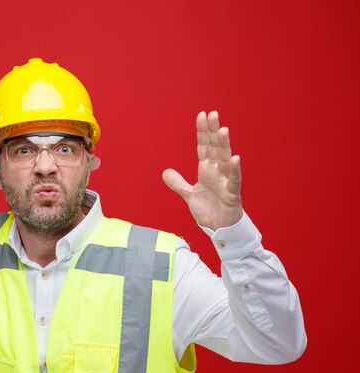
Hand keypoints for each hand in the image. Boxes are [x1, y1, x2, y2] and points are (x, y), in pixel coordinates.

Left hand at [162, 111, 241, 230]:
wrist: (219, 229)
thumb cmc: (209, 210)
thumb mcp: (189, 195)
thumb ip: (178, 183)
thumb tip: (165, 172)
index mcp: (207, 170)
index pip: (204, 146)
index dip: (203, 132)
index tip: (202, 114)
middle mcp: (217, 172)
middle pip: (215, 148)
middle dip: (213, 131)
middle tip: (213, 113)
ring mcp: (225, 182)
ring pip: (225, 160)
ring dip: (224, 145)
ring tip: (222, 130)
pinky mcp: (232, 194)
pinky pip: (234, 181)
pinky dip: (235, 170)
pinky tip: (236, 158)